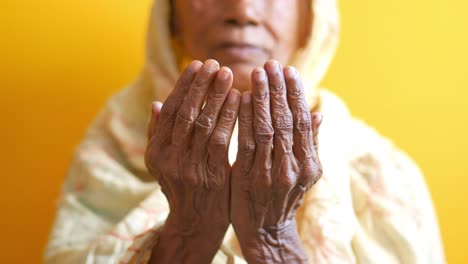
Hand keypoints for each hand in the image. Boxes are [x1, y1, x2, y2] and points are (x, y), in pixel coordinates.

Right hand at [146, 60, 239, 262]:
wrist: (196, 222)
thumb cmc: (182, 186)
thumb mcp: (162, 163)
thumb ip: (158, 134)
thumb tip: (156, 103)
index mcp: (156, 152)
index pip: (170, 111)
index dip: (183, 86)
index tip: (196, 64)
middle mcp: (170, 159)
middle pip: (186, 114)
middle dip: (201, 86)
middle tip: (214, 63)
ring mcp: (190, 168)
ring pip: (204, 124)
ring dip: (216, 96)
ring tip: (228, 73)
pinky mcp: (212, 175)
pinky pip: (222, 140)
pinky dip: (229, 117)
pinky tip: (238, 99)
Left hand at [231, 61, 322, 263]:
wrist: (266, 232)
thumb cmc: (283, 198)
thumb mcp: (305, 174)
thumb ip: (310, 145)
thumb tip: (320, 115)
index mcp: (310, 164)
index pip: (304, 121)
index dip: (297, 95)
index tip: (290, 71)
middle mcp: (294, 167)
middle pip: (287, 120)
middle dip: (279, 89)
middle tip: (272, 64)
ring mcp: (270, 173)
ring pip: (267, 128)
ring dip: (261, 98)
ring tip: (257, 73)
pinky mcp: (247, 178)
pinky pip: (246, 142)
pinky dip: (244, 118)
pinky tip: (239, 99)